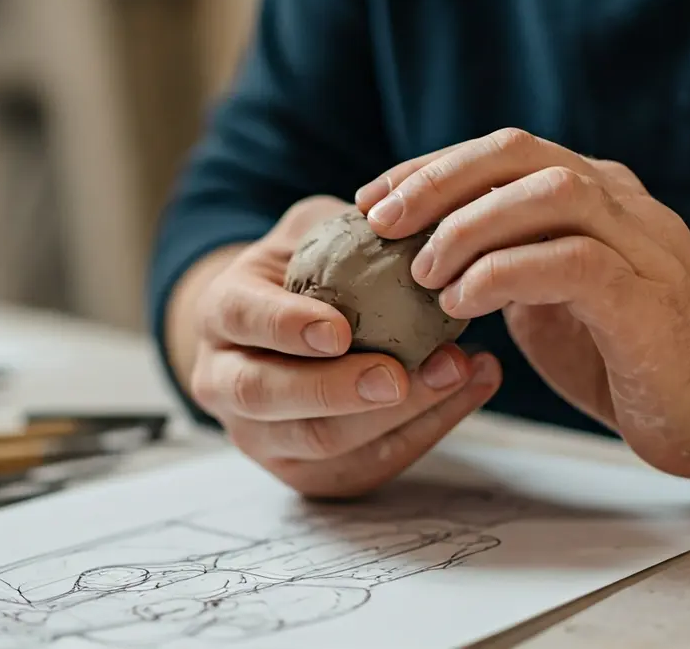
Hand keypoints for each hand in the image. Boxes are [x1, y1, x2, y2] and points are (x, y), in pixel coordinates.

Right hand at [177, 196, 501, 497]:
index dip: (284, 325)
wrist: (276, 334)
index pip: (240, 318)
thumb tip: (405, 217)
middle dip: (336, 390)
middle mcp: (222, 380)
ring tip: (457, 372)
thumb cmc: (300, 277)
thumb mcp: (309, 235)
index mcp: (220, 313)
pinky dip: (425, 430)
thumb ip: (342, 228)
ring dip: (396, 414)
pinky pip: (364, 465)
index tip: (339, 329)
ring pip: (318, 442)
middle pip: (267, 395)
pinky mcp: (304, 471)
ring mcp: (258, 435)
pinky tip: (470, 389)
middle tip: (397, 376)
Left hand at [354, 128, 689, 478]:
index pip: (501, 152)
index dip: (429, 169)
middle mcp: (620, 203)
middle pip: (521, 153)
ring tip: (423, 274)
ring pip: (552, 195)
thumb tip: (416, 254)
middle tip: (382, 224)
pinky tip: (461, 302)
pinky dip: (505, 273)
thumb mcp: (545, 297)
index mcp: (592, 195)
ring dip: (471, 227)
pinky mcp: (651, 299)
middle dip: (439, 181)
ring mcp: (643, 245)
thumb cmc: (620, 354)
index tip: (370, 201)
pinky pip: (574, 262)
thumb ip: (501, 263)